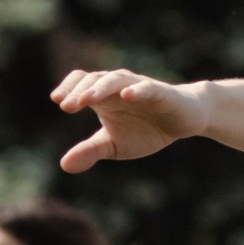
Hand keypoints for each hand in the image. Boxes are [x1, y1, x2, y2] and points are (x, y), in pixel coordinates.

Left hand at [52, 68, 211, 172]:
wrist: (186, 120)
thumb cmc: (147, 129)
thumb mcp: (115, 145)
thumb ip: (90, 151)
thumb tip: (63, 164)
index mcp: (104, 97)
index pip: (81, 82)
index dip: (69, 88)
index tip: (57, 101)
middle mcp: (118, 87)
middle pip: (95, 79)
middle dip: (80, 92)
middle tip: (67, 106)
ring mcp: (139, 87)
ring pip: (116, 80)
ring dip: (101, 88)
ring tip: (87, 99)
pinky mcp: (161, 93)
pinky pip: (147, 88)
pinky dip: (136, 90)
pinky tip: (127, 96)